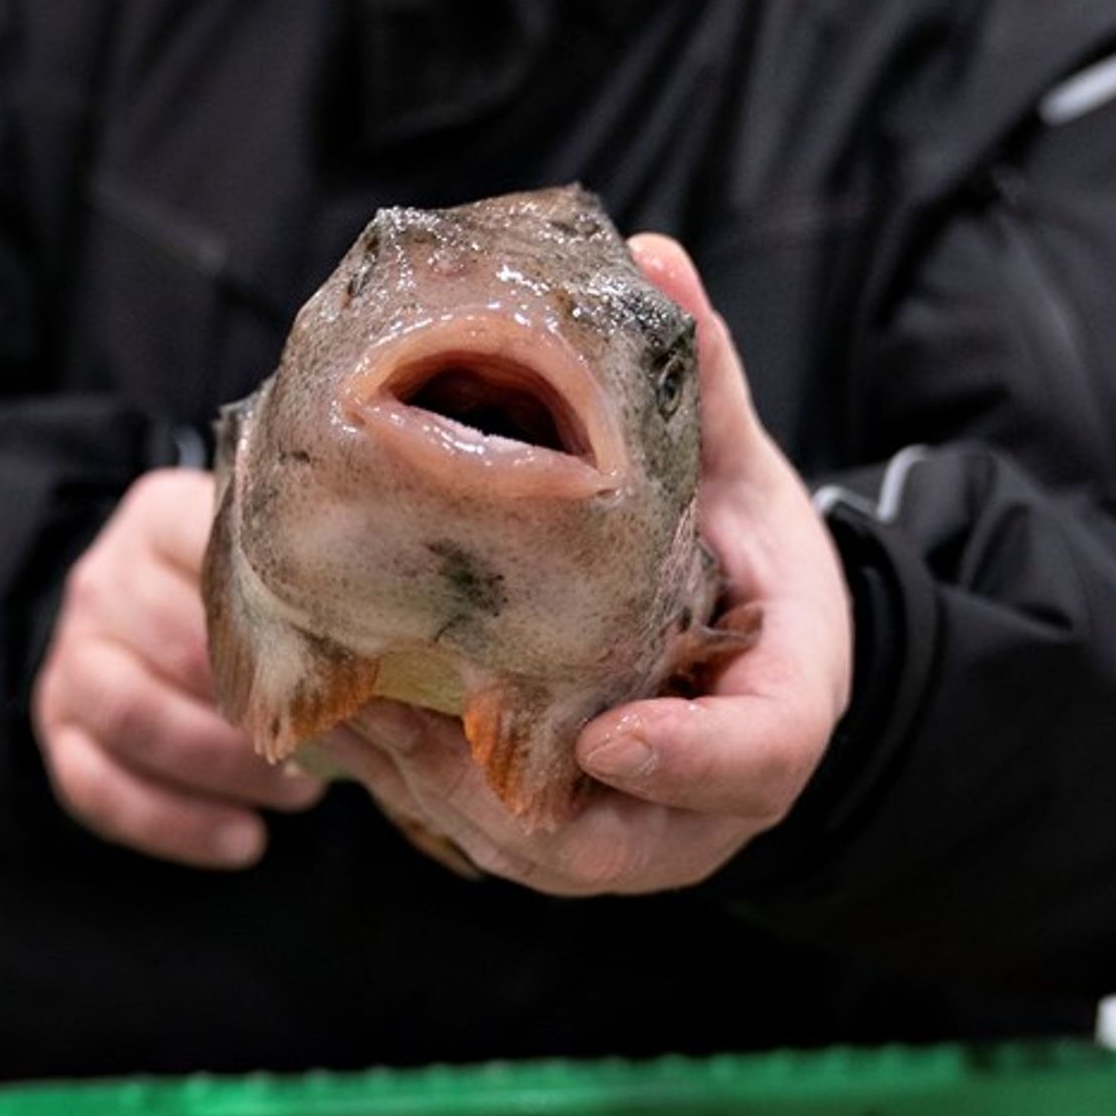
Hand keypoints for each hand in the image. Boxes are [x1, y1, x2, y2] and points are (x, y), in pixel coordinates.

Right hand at [33, 469, 327, 866]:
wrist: (151, 620)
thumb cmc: (250, 601)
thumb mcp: (278, 572)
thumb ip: (322, 590)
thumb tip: (417, 648)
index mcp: (162, 520)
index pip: (216, 553)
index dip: (287, 616)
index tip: (352, 662)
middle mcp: (104, 579)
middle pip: (179, 647)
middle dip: (265, 710)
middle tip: (338, 746)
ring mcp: (73, 653)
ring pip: (135, 716)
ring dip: (224, 768)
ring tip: (297, 795)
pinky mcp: (58, 725)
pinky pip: (99, 784)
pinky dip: (177, 821)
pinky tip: (244, 841)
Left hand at [314, 234, 853, 894]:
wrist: (748, 640)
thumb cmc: (747, 551)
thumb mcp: (742, 467)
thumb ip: (703, 382)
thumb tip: (652, 258)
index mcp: (782, 701)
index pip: (755, 758)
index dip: (685, 760)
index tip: (606, 735)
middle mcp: (707, 797)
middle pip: (619, 844)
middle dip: (503, 796)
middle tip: (409, 721)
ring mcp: (635, 832)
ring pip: (535, 858)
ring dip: (432, 798)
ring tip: (347, 714)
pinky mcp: (565, 835)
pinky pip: (485, 845)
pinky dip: (409, 797)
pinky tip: (333, 726)